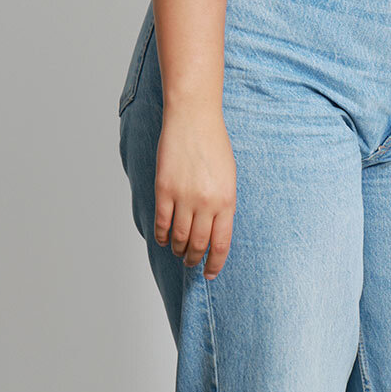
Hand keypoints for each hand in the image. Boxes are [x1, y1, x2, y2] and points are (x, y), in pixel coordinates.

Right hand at [154, 102, 236, 280]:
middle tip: (191, 263)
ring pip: (179, 238)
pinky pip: (162, 223)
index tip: (210, 274)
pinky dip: (162, 236)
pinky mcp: (164, 190)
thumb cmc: (214, 144)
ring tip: (179, 251)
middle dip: (195, 259)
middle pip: (199, 245)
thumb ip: (223, 203)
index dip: (214, 264)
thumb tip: (215, 230)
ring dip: (179, 249)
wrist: (194, 117)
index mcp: (227, 200)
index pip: (221, 244)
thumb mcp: (229, 176)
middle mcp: (206, 202)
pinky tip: (164, 238)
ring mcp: (184, 197)